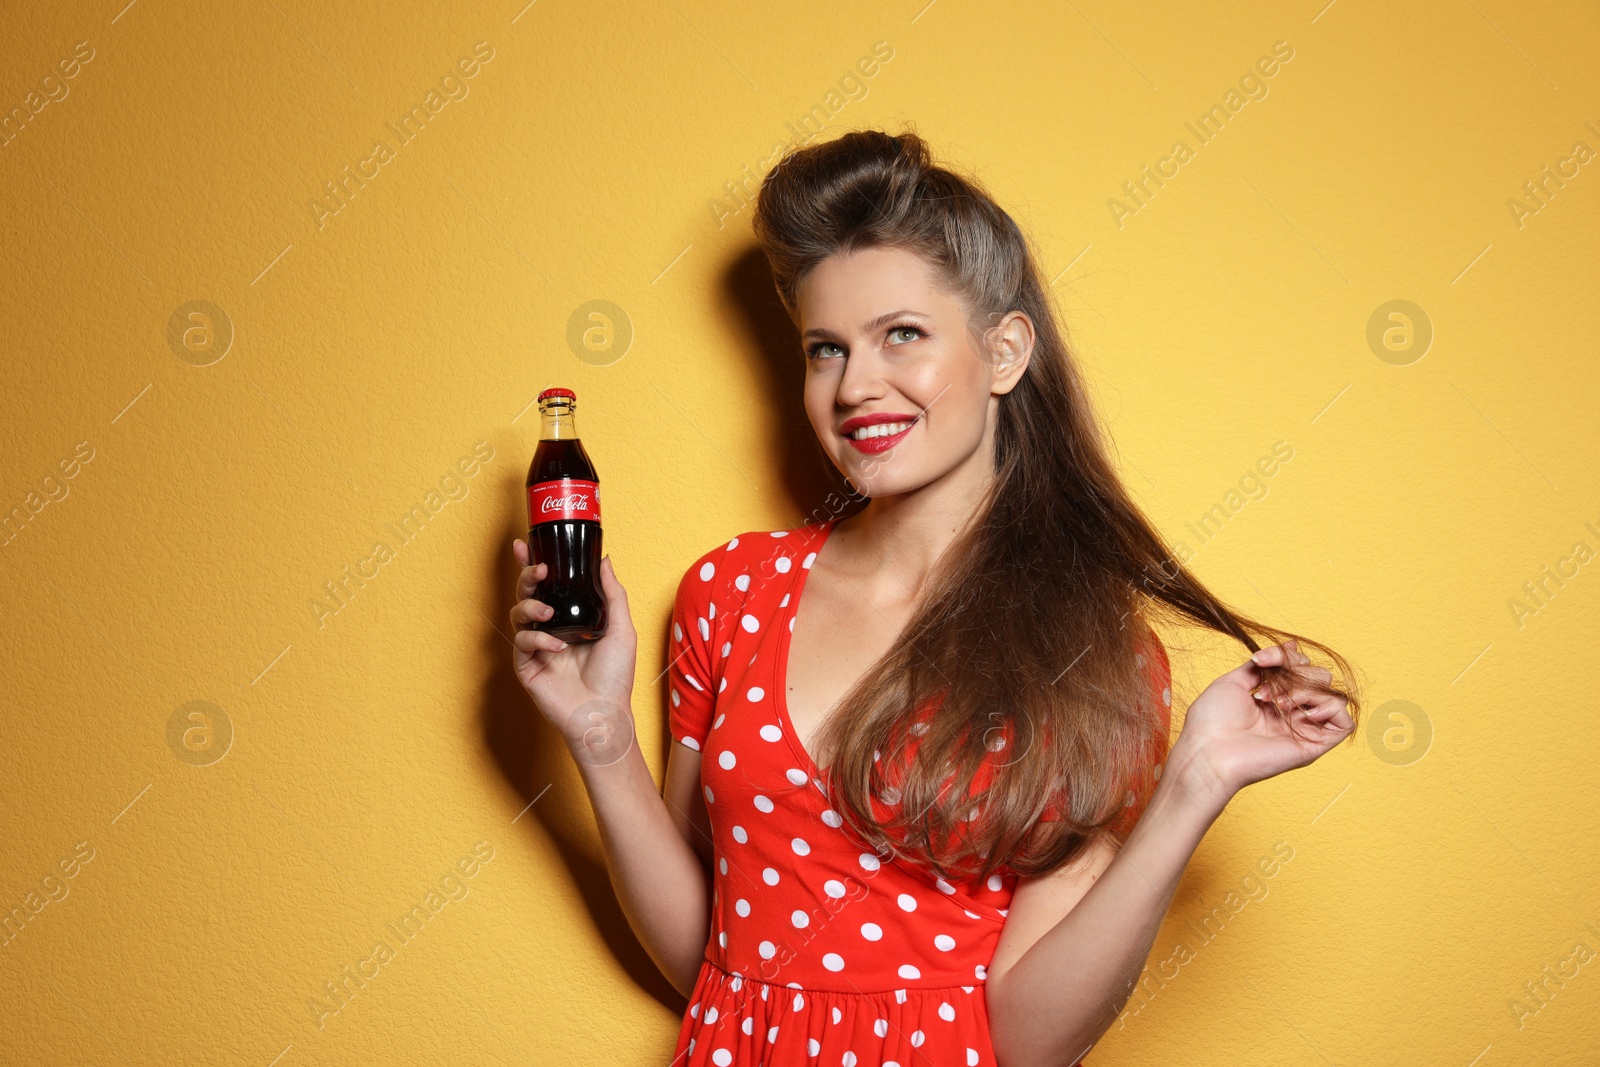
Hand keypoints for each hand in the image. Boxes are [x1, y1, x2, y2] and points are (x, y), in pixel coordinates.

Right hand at [509, 540, 637, 765]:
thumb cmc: (616, 677)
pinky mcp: (526, 666)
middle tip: (540, 571)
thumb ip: (613, 593)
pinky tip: (556, 647)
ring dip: (530, 606)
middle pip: (527, 593)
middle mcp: (550, 628)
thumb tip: (605, 560)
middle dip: (528, 576)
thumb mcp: (621, 628)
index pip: (548, 585)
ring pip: (518, 613)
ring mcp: (536, 647)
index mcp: (570, 617)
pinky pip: (522, 643)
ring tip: (548, 612)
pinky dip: (537, 640)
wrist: (605, 713)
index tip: (524, 544)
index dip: (532, 564)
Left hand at [1170, 639, 1354, 799]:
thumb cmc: (1212, 721)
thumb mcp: (1235, 681)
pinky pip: (1344, 722)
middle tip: (1265, 692)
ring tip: (1277, 705)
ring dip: (1305, 691)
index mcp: (1274, 699)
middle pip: (1320, 677)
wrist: (1208, 751)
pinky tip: (1305, 713)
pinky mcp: (1314, 746)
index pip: (1300, 667)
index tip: (1259, 659)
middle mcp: (1292, 714)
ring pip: (1331, 694)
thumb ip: (1264, 666)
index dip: (1286, 657)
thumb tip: (1290, 646)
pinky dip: (1329, 708)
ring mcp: (1304, 729)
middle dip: (1296, 672)